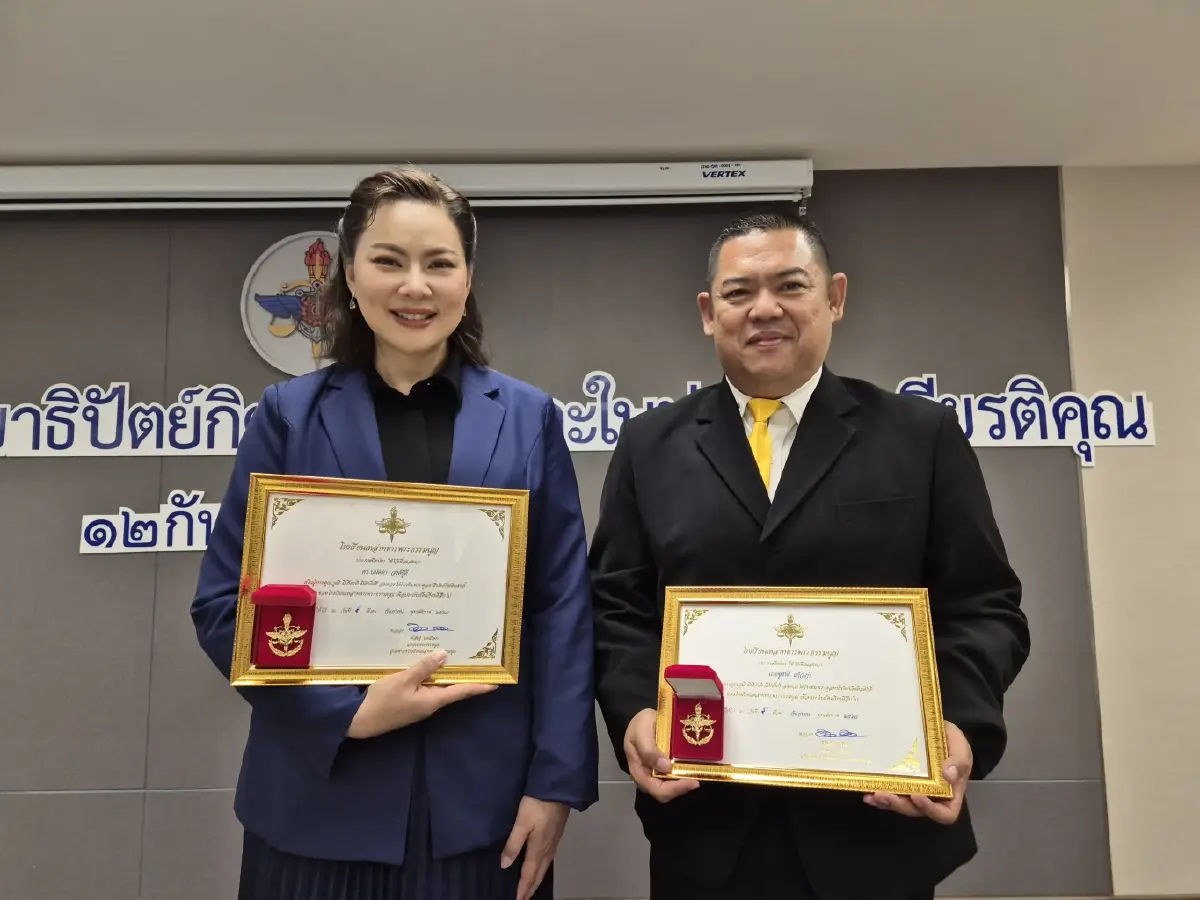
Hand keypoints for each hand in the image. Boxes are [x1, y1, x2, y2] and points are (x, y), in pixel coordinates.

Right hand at [346, 650, 495, 738]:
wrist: (358, 720)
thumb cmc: (382, 700)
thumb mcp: (403, 680)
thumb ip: (424, 667)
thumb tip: (445, 655)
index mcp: (433, 700)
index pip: (461, 691)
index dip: (478, 686)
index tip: (495, 682)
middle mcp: (429, 704)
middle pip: (450, 687)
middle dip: (462, 675)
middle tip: (474, 659)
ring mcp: (418, 705)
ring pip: (436, 686)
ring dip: (444, 673)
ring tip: (453, 656)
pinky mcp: (407, 702)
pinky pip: (424, 687)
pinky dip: (428, 676)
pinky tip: (427, 664)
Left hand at [500, 796, 568, 899]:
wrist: (558, 788)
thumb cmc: (537, 805)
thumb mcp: (521, 823)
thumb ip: (513, 844)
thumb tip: (505, 865)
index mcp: (538, 848)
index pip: (529, 874)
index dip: (523, 888)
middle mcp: (548, 848)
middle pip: (539, 873)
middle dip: (532, 887)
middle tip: (525, 898)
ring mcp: (554, 841)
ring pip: (545, 865)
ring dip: (538, 878)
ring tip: (532, 886)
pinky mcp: (556, 833)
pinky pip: (549, 857)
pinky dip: (543, 866)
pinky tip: (541, 863)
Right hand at [623, 708, 698, 802]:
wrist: (641, 719)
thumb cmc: (639, 725)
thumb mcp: (641, 732)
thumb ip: (649, 750)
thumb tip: (665, 768)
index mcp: (638, 771)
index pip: (657, 790)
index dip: (675, 789)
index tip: (692, 781)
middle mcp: (647, 777)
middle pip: (665, 793)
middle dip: (681, 788)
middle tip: (697, 779)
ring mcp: (654, 774)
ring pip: (671, 787)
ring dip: (684, 782)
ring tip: (696, 773)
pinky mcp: (662, 769)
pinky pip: (673, 777)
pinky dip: (683, 775)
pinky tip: (691, 767)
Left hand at [863, 721, 972, 823]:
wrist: (937, 729)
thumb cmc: (953, 742)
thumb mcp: (961, 747)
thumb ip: (959, 760)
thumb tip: (949, 775)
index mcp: (951, 794)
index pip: (945, 814)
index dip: (931, 810)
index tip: (916, 796)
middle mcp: (932, 797)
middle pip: (916, 810)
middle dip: (900, 805)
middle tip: (884, 794)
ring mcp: (915, 790)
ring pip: (901, 804)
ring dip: (886, 802)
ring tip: (873, 795)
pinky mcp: (902, 783)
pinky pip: (891, 793)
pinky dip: (879, 796)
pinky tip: (868, 793)